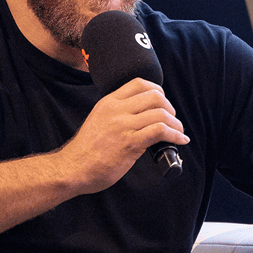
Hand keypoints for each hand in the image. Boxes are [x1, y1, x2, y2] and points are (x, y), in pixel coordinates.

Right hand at [56, 78, 186, 193]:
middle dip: (170, 108)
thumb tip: (142, 118)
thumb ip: (117, 114)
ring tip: (178, 132)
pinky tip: (180, 141)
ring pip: (161, 114)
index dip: (157, 90)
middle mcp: (117, 110)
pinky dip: (175, 135)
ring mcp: (124, 126)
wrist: (72, 168)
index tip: (163, 101)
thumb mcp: (98, 121)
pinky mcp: (130, 143)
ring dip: (176, 124)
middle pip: (155, 96)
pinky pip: (161, 131)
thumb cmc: (85, 151)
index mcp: (108, 102)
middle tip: (172, 120)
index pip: (138, 83)